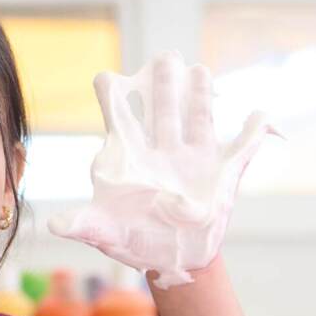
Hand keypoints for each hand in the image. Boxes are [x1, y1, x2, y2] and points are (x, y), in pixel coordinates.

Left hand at [50, 52, 273, 288]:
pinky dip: (252, 134)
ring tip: (199, 71)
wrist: (172, 257)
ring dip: (200, 96)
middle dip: (163, 84)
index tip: (109, 79)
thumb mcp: (106, 233)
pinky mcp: (221, 173)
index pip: (119, 117)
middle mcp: (162, 148)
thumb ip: (84, 224)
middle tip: (165, 58)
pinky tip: (260, 116)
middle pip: (161, 108)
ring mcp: (193, 157)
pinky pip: (240, 150)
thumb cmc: (133, 237)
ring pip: (197, 119)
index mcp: (129, 156)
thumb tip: (55, 224)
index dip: (114, 97)